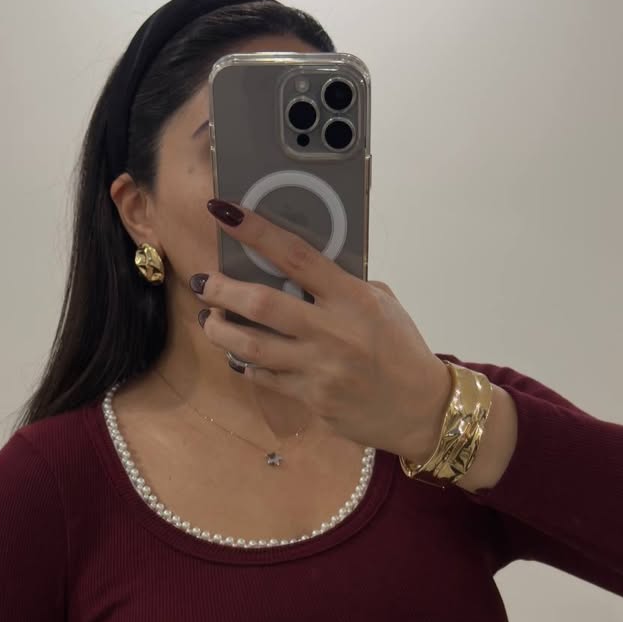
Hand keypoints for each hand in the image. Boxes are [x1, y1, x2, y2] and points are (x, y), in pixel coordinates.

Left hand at [195, 198, 451, 462]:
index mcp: (353, 298)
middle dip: (222, 290)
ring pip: (253, 346)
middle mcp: (333, 332)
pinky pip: (265, 377)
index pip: (296, 255)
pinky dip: (245, 363)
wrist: (418, 408)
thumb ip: (342, 285)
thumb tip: (296, 268)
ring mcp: (320, 369)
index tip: (224, 212)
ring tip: (210, 320)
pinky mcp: (312, 399)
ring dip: (221, 331)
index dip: (256, 231)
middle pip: (262, 304)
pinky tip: (236, 353)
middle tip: (204, 283)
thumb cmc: (401, 349)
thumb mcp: (382, 304)